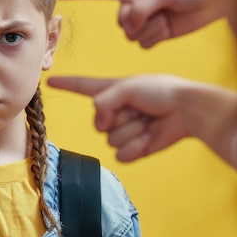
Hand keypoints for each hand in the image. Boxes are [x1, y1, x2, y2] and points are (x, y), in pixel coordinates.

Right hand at [48, 75, 189, 160]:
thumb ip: (104, 99)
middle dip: (118, 117)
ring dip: (132, 131)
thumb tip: (98, 120)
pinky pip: (122, 155)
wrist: (187, 110)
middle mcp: (115, 111)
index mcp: (111, 91)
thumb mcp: (128, 86)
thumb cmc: (161, 92)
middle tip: (140, 109)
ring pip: (111, 140)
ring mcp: (124, 130)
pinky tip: (150, 136)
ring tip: (149, 121)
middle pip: (98, 122)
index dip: (66, 84)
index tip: (49, 81)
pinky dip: (137, 146)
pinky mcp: (135, 148)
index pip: (81, 86)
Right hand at [57, 0, 229, 47]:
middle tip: (158, 12)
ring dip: (150, 30)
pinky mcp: (155, 33)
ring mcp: (144, 19)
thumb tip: (129, 26)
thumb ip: (142, 8)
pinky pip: (143, 44)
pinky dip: (156, 38)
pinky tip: (169, 28)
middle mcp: (134, 3)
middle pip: (120, 22)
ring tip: (167, 17)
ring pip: (131, 36)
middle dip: (137, 21)